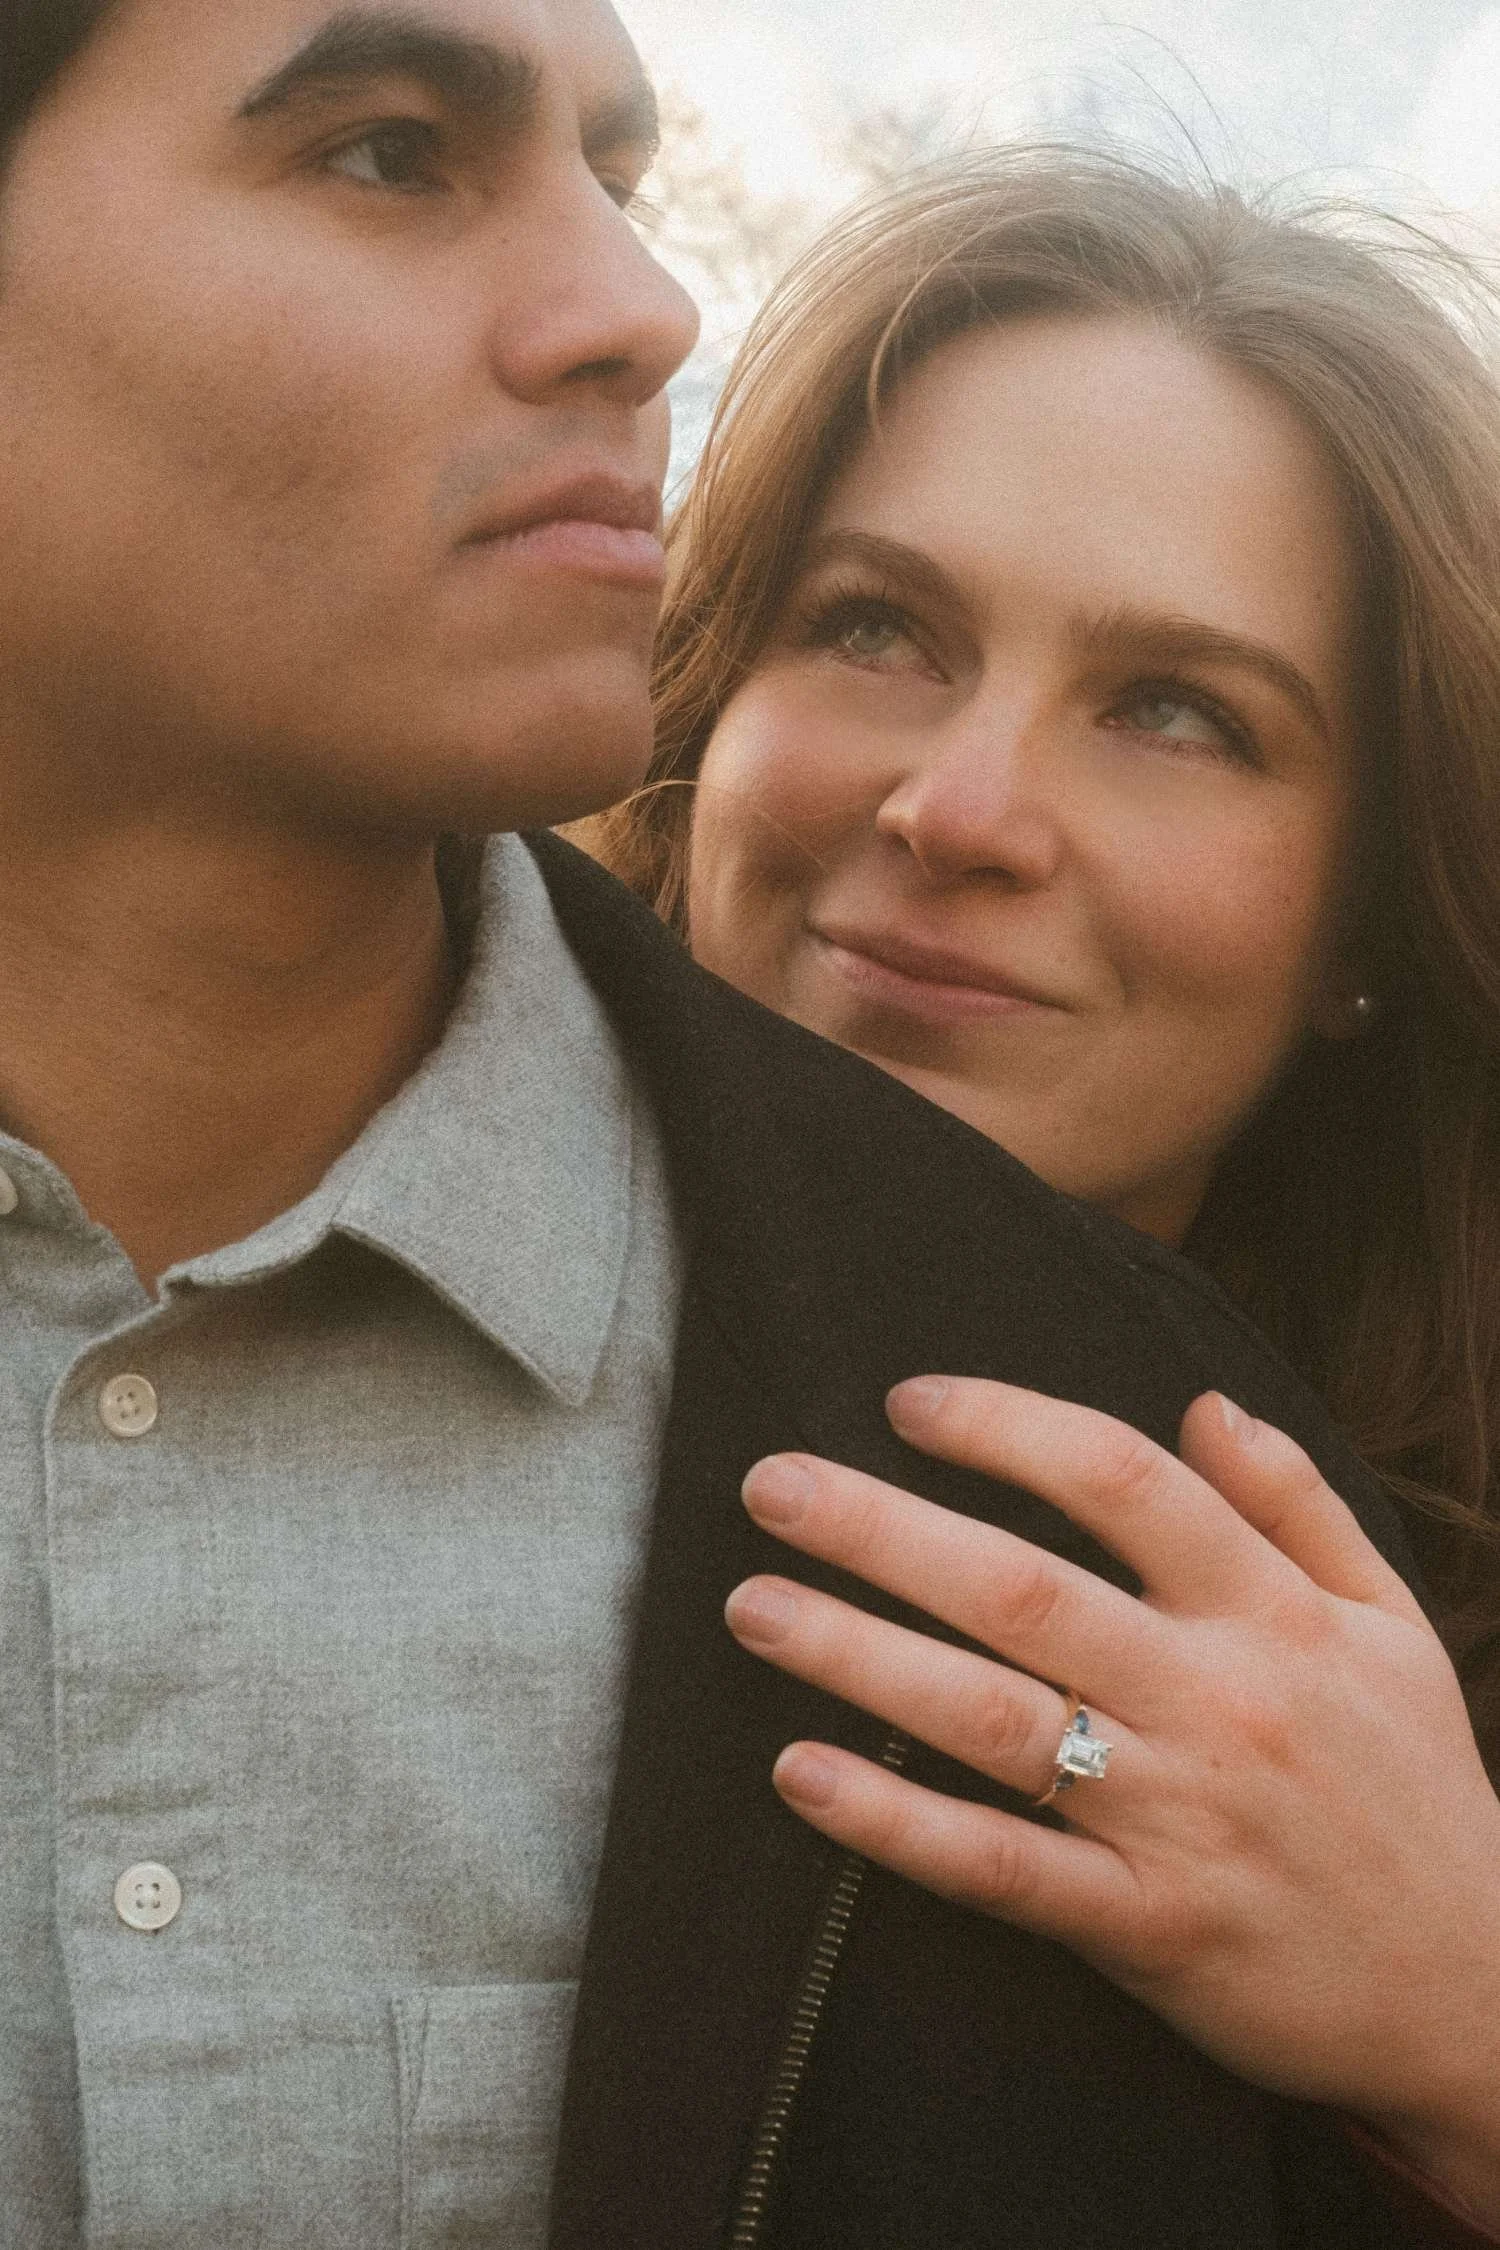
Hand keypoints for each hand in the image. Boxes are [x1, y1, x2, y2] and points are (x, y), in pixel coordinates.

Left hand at [725, 1380, 1499, 2221]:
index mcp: (1273, 1614)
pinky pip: (1001, 1870)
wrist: (1483, 1994)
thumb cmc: (1421, 1791)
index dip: (1008, 1426)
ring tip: (755, 1606)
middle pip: (1024, 1587)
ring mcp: (1179, 1817)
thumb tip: (1205, 1402)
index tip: (908, 1401)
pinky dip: (897, 1824)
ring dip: (858, 1654)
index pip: (1123, 1481)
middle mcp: (1216, 1700)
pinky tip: (804, 1774)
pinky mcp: (1149, 1929)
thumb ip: (1298, 1504)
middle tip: (770, 1484)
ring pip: (993, 1718)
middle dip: (883, 1527)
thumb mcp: (1390, 1625)